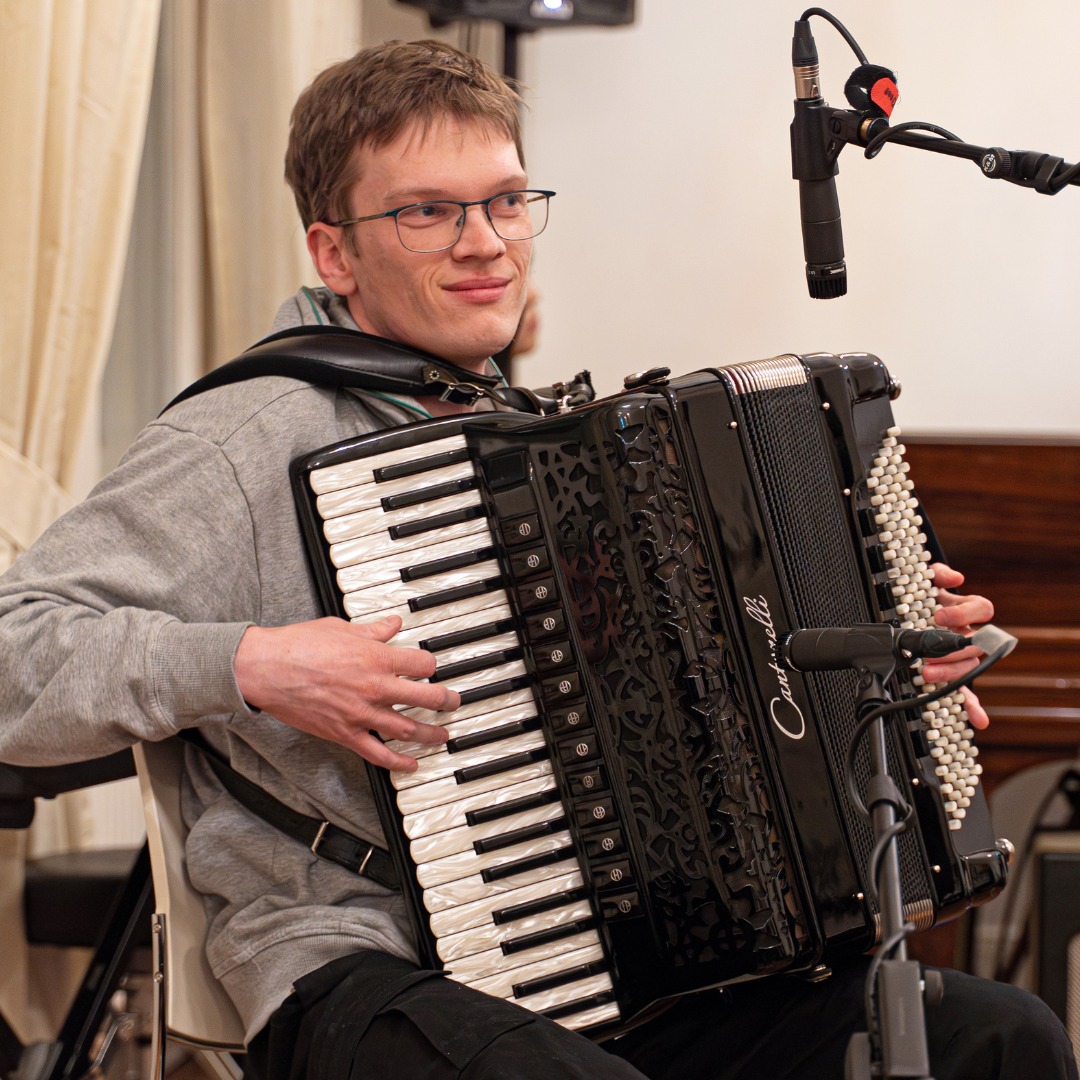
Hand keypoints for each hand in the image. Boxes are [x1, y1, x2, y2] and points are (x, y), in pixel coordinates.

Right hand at [234, 616, 455, 770]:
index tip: (431, 667)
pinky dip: (398, 762)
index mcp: (377, 658)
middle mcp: (375, 687)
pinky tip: (412, 765)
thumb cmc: (300, 645)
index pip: (423, 664)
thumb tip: (393, 623)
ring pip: (407, 729)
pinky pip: (377, 753)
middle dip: (446, 701)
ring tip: (443, 734)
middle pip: (426, 697)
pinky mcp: (344, 733)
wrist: (267, 669)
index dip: (431, 665)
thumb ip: (373, 630)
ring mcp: (361, 713)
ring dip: (430, 733)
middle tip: (453, 702)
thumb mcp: (342, 628)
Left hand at [920, 563, 993, 728]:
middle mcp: (968, 634)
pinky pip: (968, 694)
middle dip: (951, 651)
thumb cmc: (923, 598)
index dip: (963, 612)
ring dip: (951, 674)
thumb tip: (954, 577)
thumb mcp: (927, 582)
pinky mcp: (952, 674)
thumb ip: (939, 574)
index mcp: (966, 611)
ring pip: (969, 668)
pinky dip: (973, 707)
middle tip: (928, 653)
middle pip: (975, 645)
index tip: (940, 615)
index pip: (982, 609)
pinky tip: (978, 719)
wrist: (909, 613)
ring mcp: (961, 656)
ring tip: (926, 674)